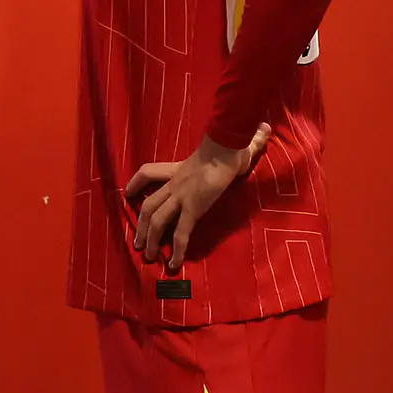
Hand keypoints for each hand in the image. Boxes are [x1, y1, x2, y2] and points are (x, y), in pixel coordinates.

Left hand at [127, 125, 267, 264]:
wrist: (227, 147)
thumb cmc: (230, 145)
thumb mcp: (233, 145)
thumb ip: (248, 141)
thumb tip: (265, 127)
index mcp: (179, 170)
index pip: (149, 172)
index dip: (136, 183)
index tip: (128, 193)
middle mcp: (176, 185)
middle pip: (149, 205)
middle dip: (141, 226)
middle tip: (139, 244)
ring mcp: (182, 197)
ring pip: (157, 221)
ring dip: (152, 241)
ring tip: (150, 257)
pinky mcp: (193, 209)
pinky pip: (181, 234)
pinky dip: (176, 251)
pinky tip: (174, 264)